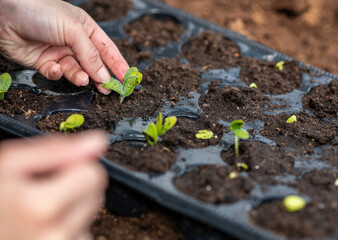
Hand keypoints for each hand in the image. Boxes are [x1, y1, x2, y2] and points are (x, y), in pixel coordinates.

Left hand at [0, 0, 129, 93]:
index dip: (118, 64)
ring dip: (79, 76)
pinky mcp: (45, 63)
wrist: (3, 15)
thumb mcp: (73, 30)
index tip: (128, 78)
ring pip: (76, 71)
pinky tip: (53, 68)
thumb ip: (90, 55)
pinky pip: (56, 74)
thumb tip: (104, 76)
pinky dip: (56, 74)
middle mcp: (74, 42)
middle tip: (109, 89)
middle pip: (94, 64)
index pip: (107, 49)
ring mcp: (59, 53)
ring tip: (82, 79)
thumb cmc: (40, 12)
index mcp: (85, 28)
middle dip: (101, 76)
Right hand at [0, 132, 107, 239]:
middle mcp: (56, 235)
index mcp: (41, 207)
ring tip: (44, 210)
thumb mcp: (11, 164)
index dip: (77, 166)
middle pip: (97, 194)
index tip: (57, 171)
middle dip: (78, 187)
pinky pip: (85, 232)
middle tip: (46, 192)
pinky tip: (48, 225)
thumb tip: (96, 142)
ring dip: (75, 208)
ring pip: (93, 213)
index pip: (94, 174)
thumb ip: (55, 150)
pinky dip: (72, 225)